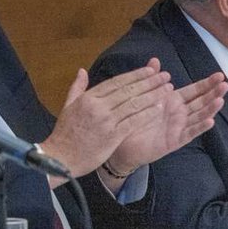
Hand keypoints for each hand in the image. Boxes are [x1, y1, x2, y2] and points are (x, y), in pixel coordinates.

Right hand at [39, 60, 173, 178]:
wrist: (60, 158)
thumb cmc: (64, 133)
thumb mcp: (68, 106)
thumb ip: (77, 87)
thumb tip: (82, 70)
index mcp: (88, 98)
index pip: (117, 82)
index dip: (136, 75)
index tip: (150, 70)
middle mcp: (98, 106)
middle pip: (129, 90)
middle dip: (150, 82)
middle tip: (166, 76)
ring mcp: (106, 121)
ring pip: (134, 104)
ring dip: (153, 95)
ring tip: (167, 89)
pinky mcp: (112, 135)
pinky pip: (134, 121)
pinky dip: (147, 113)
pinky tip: (159, 108)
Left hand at [107, 72, 227, 173]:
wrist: (121, 143)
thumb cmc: (133, 118)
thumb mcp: (143, 96)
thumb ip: (152, 79)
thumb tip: (155, 60)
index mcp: (174, 101)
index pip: (195, 90)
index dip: (208, 83)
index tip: (220, 75)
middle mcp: (180, 113)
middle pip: (202, 102)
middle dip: (214, 93)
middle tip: (225, 85)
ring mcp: (180, 127)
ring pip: (199, 116)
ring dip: (210, 108)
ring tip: (220, 100)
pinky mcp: (175, 140)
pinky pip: (190, 133)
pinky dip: (200, 127)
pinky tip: (210, 121)